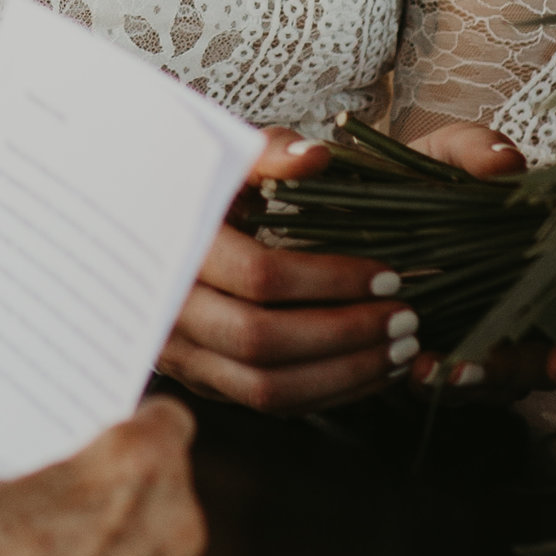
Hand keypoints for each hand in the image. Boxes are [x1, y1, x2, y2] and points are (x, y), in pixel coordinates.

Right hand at [0, 400, 204, 555]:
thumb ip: (47, 479)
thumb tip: (46, 493)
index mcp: (139, 463)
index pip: (169, 420)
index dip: (137, 426)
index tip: (116, 433)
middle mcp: (172, 526)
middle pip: (167, 488)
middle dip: (127, 492)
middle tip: (74, 498)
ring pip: (156, 548)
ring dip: (123, 547)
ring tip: (60, 554)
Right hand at [160, 129, 415, 410]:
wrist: (150, 233)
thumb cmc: (204, 188)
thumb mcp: (230, 155)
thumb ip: (271, 150)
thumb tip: (315, 157)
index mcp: (177, 246)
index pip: (259, 275)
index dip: (330, 279)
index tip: (388, 274)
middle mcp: (170, 310)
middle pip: (262, 342)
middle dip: (345, 334)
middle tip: (405, 319)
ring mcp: (183, 355)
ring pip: (267, 389)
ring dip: (344, 375)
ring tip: (401, 352)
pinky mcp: (205, 382)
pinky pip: (269, 405)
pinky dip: (328, 394)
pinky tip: (372, 370)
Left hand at [389, 125, 543, 392]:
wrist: (356, 194)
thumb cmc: (419, 175)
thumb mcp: (447, 152)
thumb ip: (475, 149)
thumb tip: (506, 163)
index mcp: (532, 269)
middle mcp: (511, 311)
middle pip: (528, 368)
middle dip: (502, 372)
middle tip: (467, 367)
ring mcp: (471, 336)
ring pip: (485, 383)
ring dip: (462, 382)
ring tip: (427, 371)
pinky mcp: (429, 353)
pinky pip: (439, 384)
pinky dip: (429, 381)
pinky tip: (411, 371)